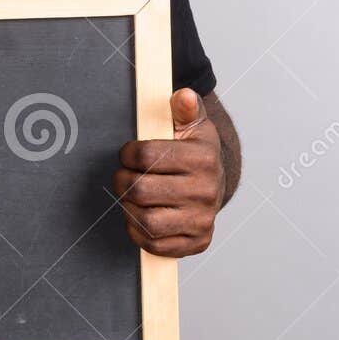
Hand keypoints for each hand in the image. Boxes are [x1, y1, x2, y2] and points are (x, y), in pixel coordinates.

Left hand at [113, 88, 224, 257]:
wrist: (216, 182)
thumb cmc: (194, 151)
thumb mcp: (191, 124)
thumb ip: (184, 108)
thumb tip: (183, 95)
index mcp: (203, 158)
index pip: (145, 156)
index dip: (127, 154)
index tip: (129, 154)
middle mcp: (207, 191)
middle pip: (140, 190)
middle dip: (123, 181)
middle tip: (125, 176)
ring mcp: (203, 219)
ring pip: (145, 220)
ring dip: (129, 207)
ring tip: (133, 195)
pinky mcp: (198, 241)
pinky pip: (154, 244)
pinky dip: (138, 231)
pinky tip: (141, 215)